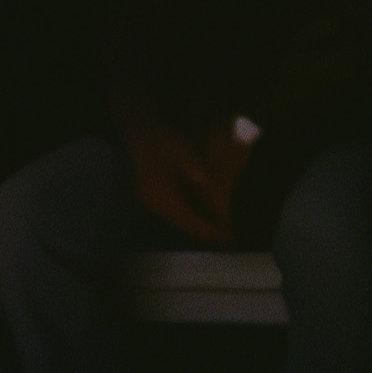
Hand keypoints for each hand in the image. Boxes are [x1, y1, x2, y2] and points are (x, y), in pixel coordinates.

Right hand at [125, 110, 243, 246]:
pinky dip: (191, 216)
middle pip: (184, 225)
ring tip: (221, 232)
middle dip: (206, 232)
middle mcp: (154, 204)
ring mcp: (152, 202)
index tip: (227, 241)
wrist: (142, 131)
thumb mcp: (182, 149)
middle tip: (229, 241)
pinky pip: (175, 213)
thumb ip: (193, 168)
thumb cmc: (164, 139)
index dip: (208, 230)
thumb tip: (204, 182)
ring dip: (198, 225)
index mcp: (160, 194)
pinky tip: (205, 216)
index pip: (188, 219)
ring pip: (179, 221)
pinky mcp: (154, 198)